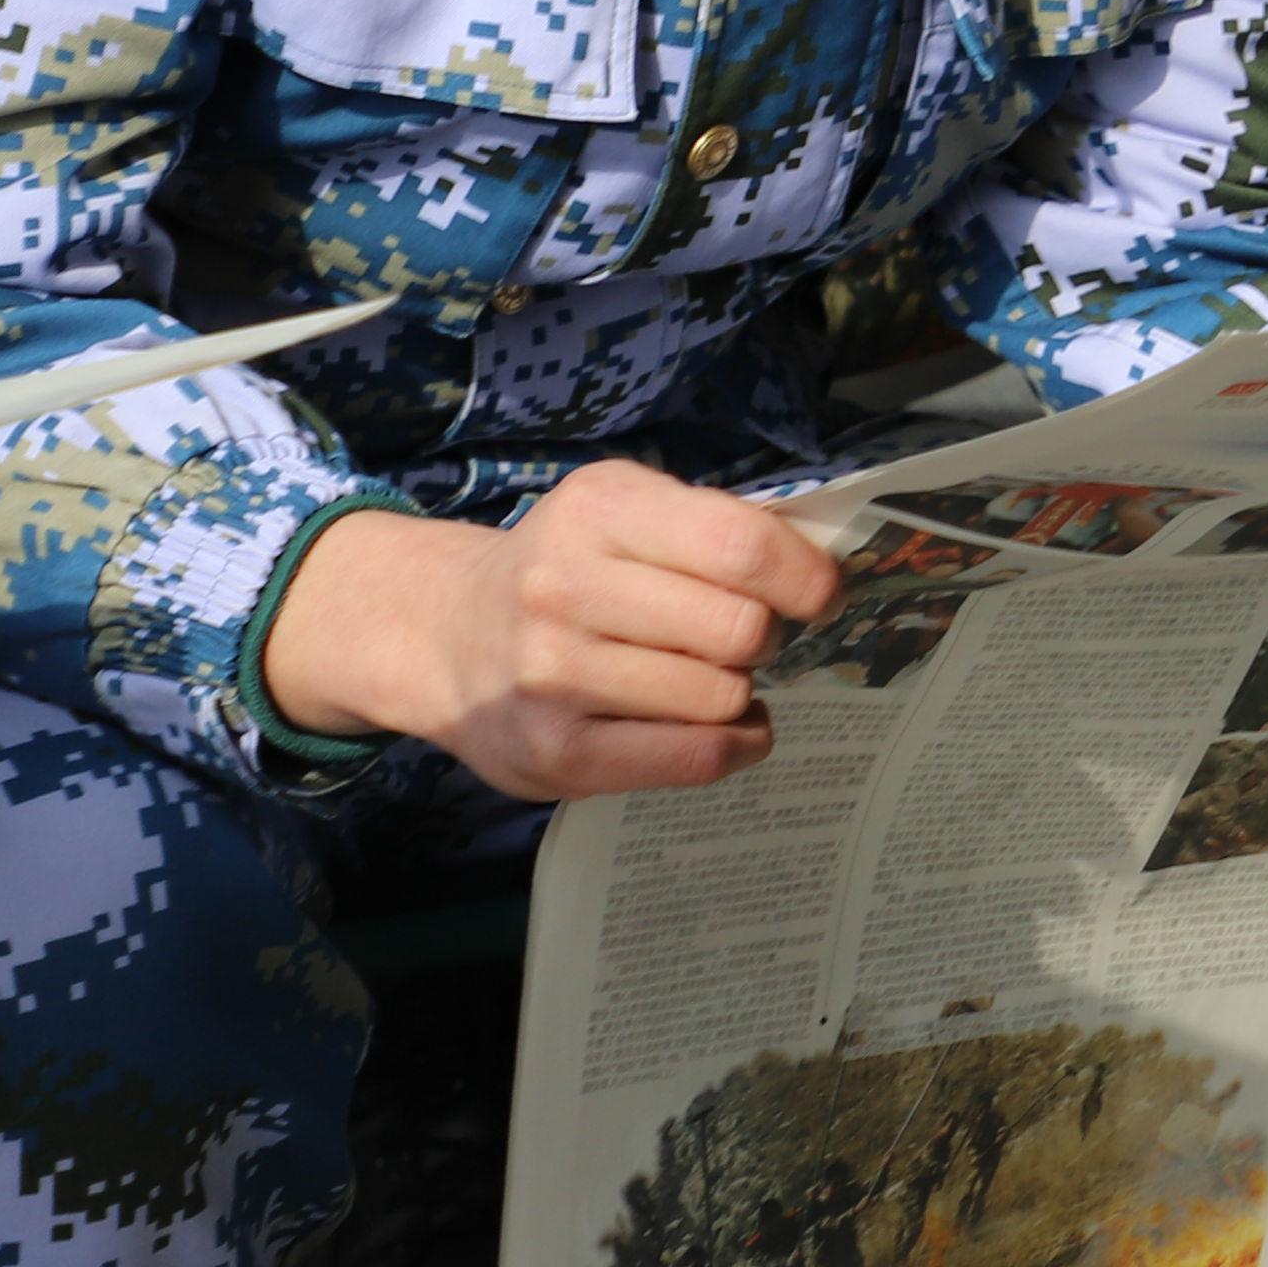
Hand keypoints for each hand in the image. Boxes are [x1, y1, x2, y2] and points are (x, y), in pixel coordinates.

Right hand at [259, 459, 841, 799]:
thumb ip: (713, 527)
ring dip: (739, 692)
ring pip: (721, 697)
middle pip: (741, 629)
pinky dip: (735, 744)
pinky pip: (693, 757)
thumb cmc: (567, 566)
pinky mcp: (553, 754)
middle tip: (743, 637)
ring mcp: (552, 676)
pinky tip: (727, 726)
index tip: (816, 594)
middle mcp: (564, 587)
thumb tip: (824, 570)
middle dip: (765, 637)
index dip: (805, 577)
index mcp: (599, 510)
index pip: (743, 545)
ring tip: (711, 678)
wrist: (442, 633)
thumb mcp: (624, 510)